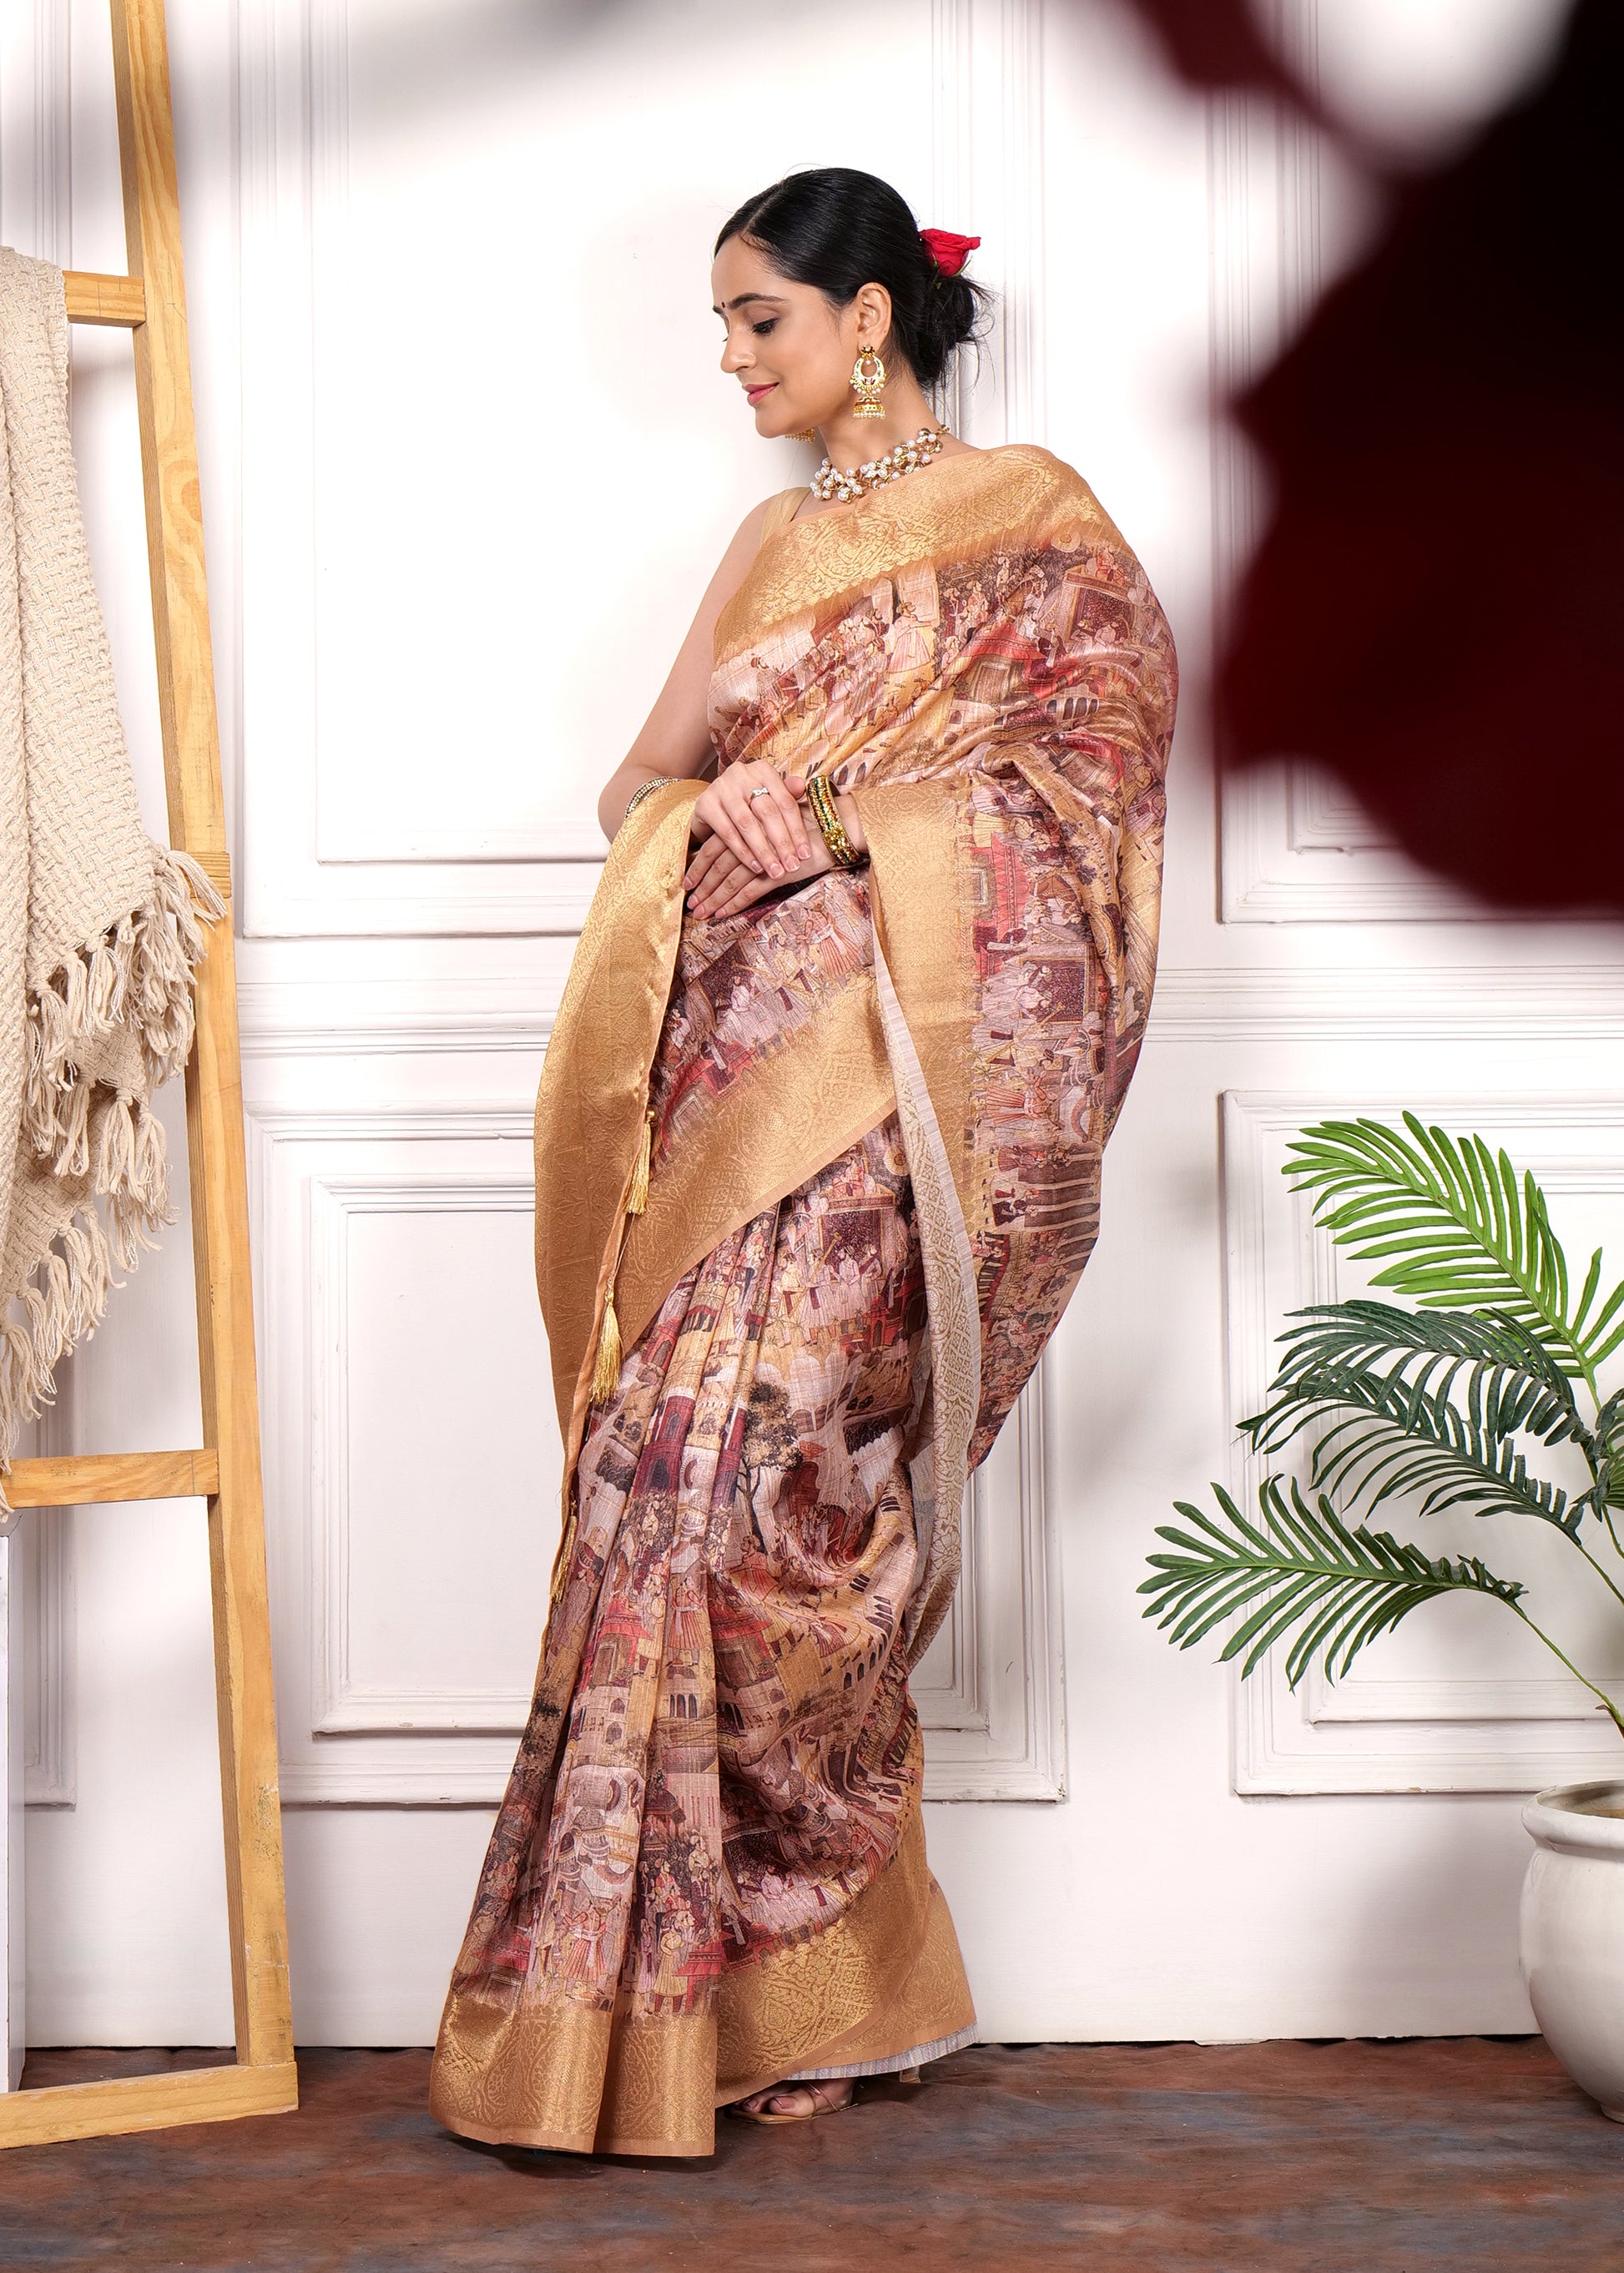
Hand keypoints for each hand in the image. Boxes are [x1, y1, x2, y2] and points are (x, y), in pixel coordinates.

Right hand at [688, 763, 809, 884]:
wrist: (710, 808)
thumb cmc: (747, 805)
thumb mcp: (768, 799)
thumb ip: (786, 795)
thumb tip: (802, 786)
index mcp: (762, 770)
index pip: (785, 801)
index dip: (797, 830)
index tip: (805, 855)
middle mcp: (741, 774)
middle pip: (768, 812)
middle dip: (782, 843)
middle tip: (792, 867)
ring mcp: (721, 787)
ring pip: (747, 824)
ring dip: (764, 851)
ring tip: (775, 871)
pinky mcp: (704, 803)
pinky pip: (727, 832)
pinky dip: (742, 852)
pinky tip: (755, 867)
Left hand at [688, 827, 832, 919]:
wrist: (835, 828)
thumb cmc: (808, 823)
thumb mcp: (776, 824)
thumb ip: (756, 834)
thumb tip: (738, 850)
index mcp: (746, 825)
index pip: (713, 847)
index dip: (698, 866)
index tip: (688, 882)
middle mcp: (749, 841)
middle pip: (716, 866)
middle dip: (701, 887)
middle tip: (690, 903)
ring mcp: (761, 858)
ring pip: (728, 881)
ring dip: (712, 899)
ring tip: (700, 913)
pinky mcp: (775, 873)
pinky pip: (748, 892)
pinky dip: (732, 904)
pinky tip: (721, 914)